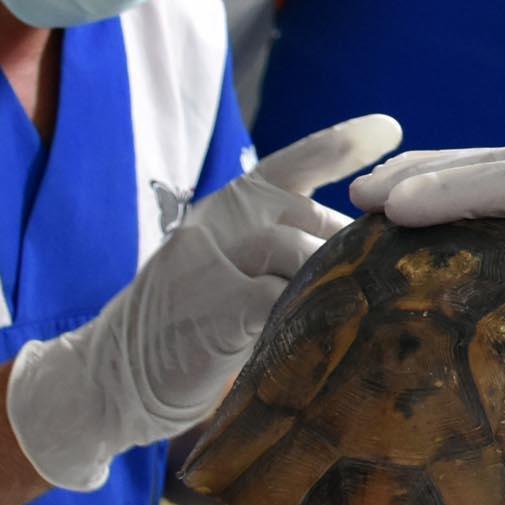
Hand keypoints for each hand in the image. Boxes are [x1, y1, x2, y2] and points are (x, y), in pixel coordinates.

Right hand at [6, 115, 401, 488]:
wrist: (113, 375)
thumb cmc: (187, 324)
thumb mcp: (231, 265)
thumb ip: (284, 246)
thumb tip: (363, 246)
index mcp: (231, 204)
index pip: (296, 160)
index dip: (344, 142)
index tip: (391, 129)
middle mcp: (225, 219)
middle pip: (319, 222)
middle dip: (355, 255)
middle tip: (378, 288)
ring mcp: (217, 259)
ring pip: (306, 257)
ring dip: (336, 288)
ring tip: (355, 317)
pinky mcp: (220, 306)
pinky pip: (288, 301)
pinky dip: (315, 316)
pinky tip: (331, 335)